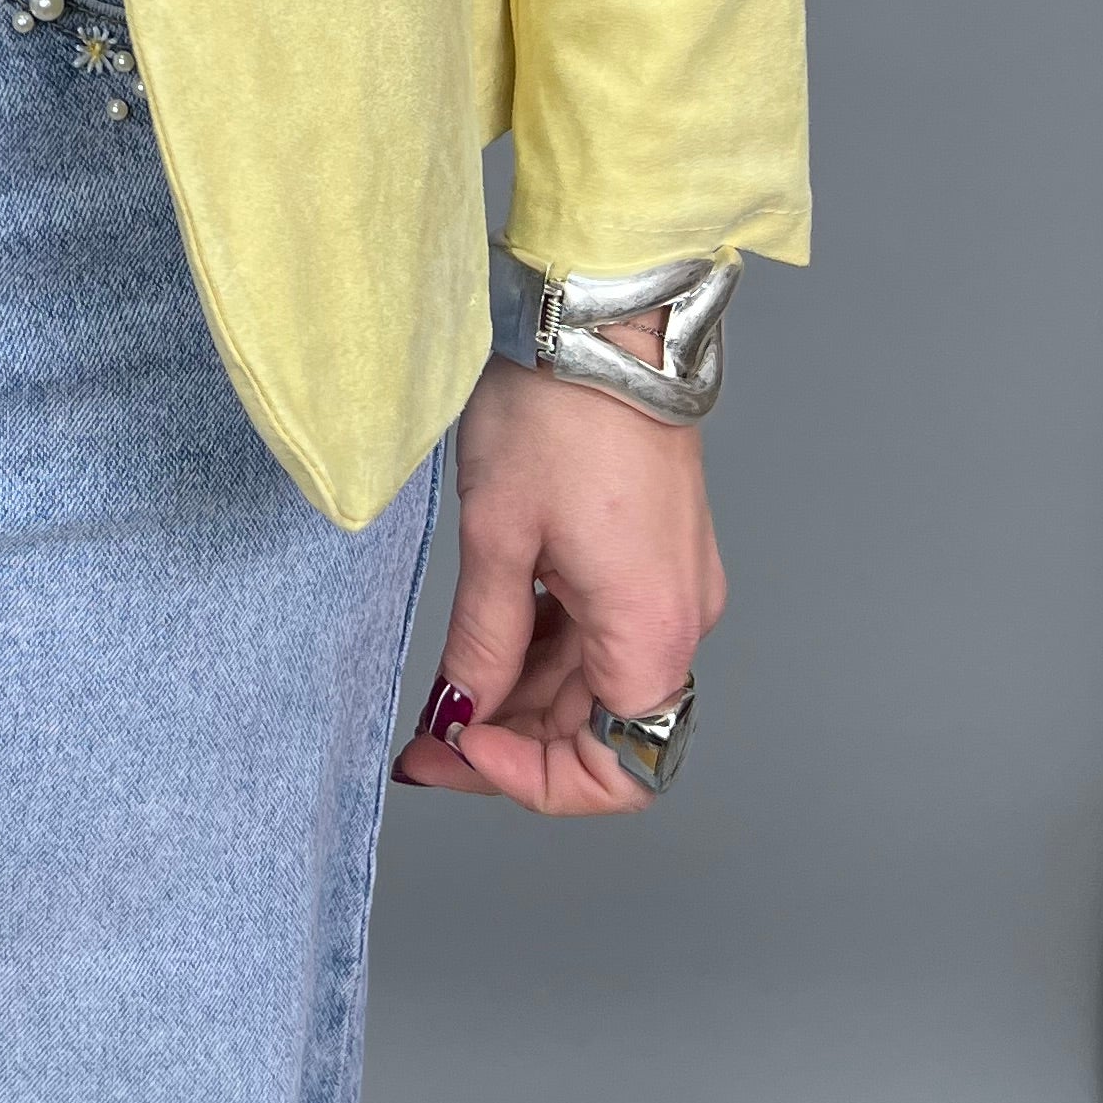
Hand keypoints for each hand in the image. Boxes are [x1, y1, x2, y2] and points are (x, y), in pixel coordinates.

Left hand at [389, 326, 725, 816]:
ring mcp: (671, 585)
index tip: (459, 750)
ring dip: (523, 697)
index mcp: (652, 630)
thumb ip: (482, 640)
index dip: (535, 780)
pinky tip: (486, 638)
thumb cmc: (556, 414)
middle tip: (422, 741)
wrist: (603, 322)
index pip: (621, 770)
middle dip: (511, 741)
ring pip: (596, 680)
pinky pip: (601, 631)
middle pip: (601, 727)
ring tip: (443, 691)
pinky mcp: (654, 554)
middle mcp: (679, 619)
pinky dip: (544, 648)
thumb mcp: (496, 537)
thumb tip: (462, 711)